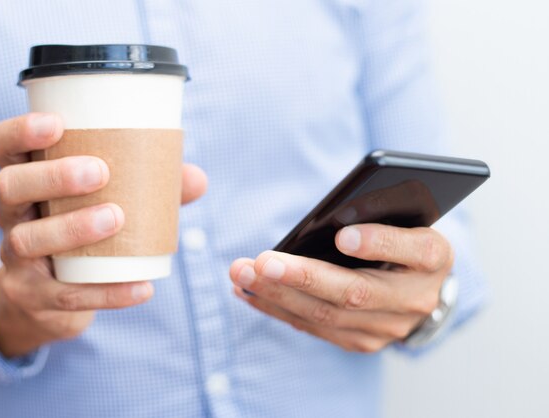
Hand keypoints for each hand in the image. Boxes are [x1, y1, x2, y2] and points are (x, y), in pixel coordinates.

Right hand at [0, 113, 207, 357]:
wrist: (48, 298)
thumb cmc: (81, 230)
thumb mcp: (105, 202)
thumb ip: (150, 188)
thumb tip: (196, 178)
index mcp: (27, 180)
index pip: (1, 146)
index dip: (19, 131)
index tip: (57, 124)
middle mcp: (11, 214)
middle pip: (10, 187)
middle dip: (52, 176)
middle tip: (99, 172)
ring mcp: (17, 258)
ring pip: (27, 240)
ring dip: (72, 228)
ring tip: (115, 219)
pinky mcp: (34, 296)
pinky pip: (65, 296)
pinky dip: (107, 293)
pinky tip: (143, 288)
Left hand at [230, 224, 452, 352]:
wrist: (421, 289)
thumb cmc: (403, 241)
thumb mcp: (405, 219)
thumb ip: (379, 214)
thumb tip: (331, 218)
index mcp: (433, 257)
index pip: (414, 249)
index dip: (378, 243)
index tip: (343, 236)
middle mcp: (414, 299)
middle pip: (354, 292)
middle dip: (302, 278)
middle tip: (260, 263)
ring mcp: (386, 328)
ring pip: (326, 315)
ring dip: (277, 295)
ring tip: (241, 274)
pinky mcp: (361, 342)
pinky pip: (314, 327)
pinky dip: (277, 309)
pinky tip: (248, 291)